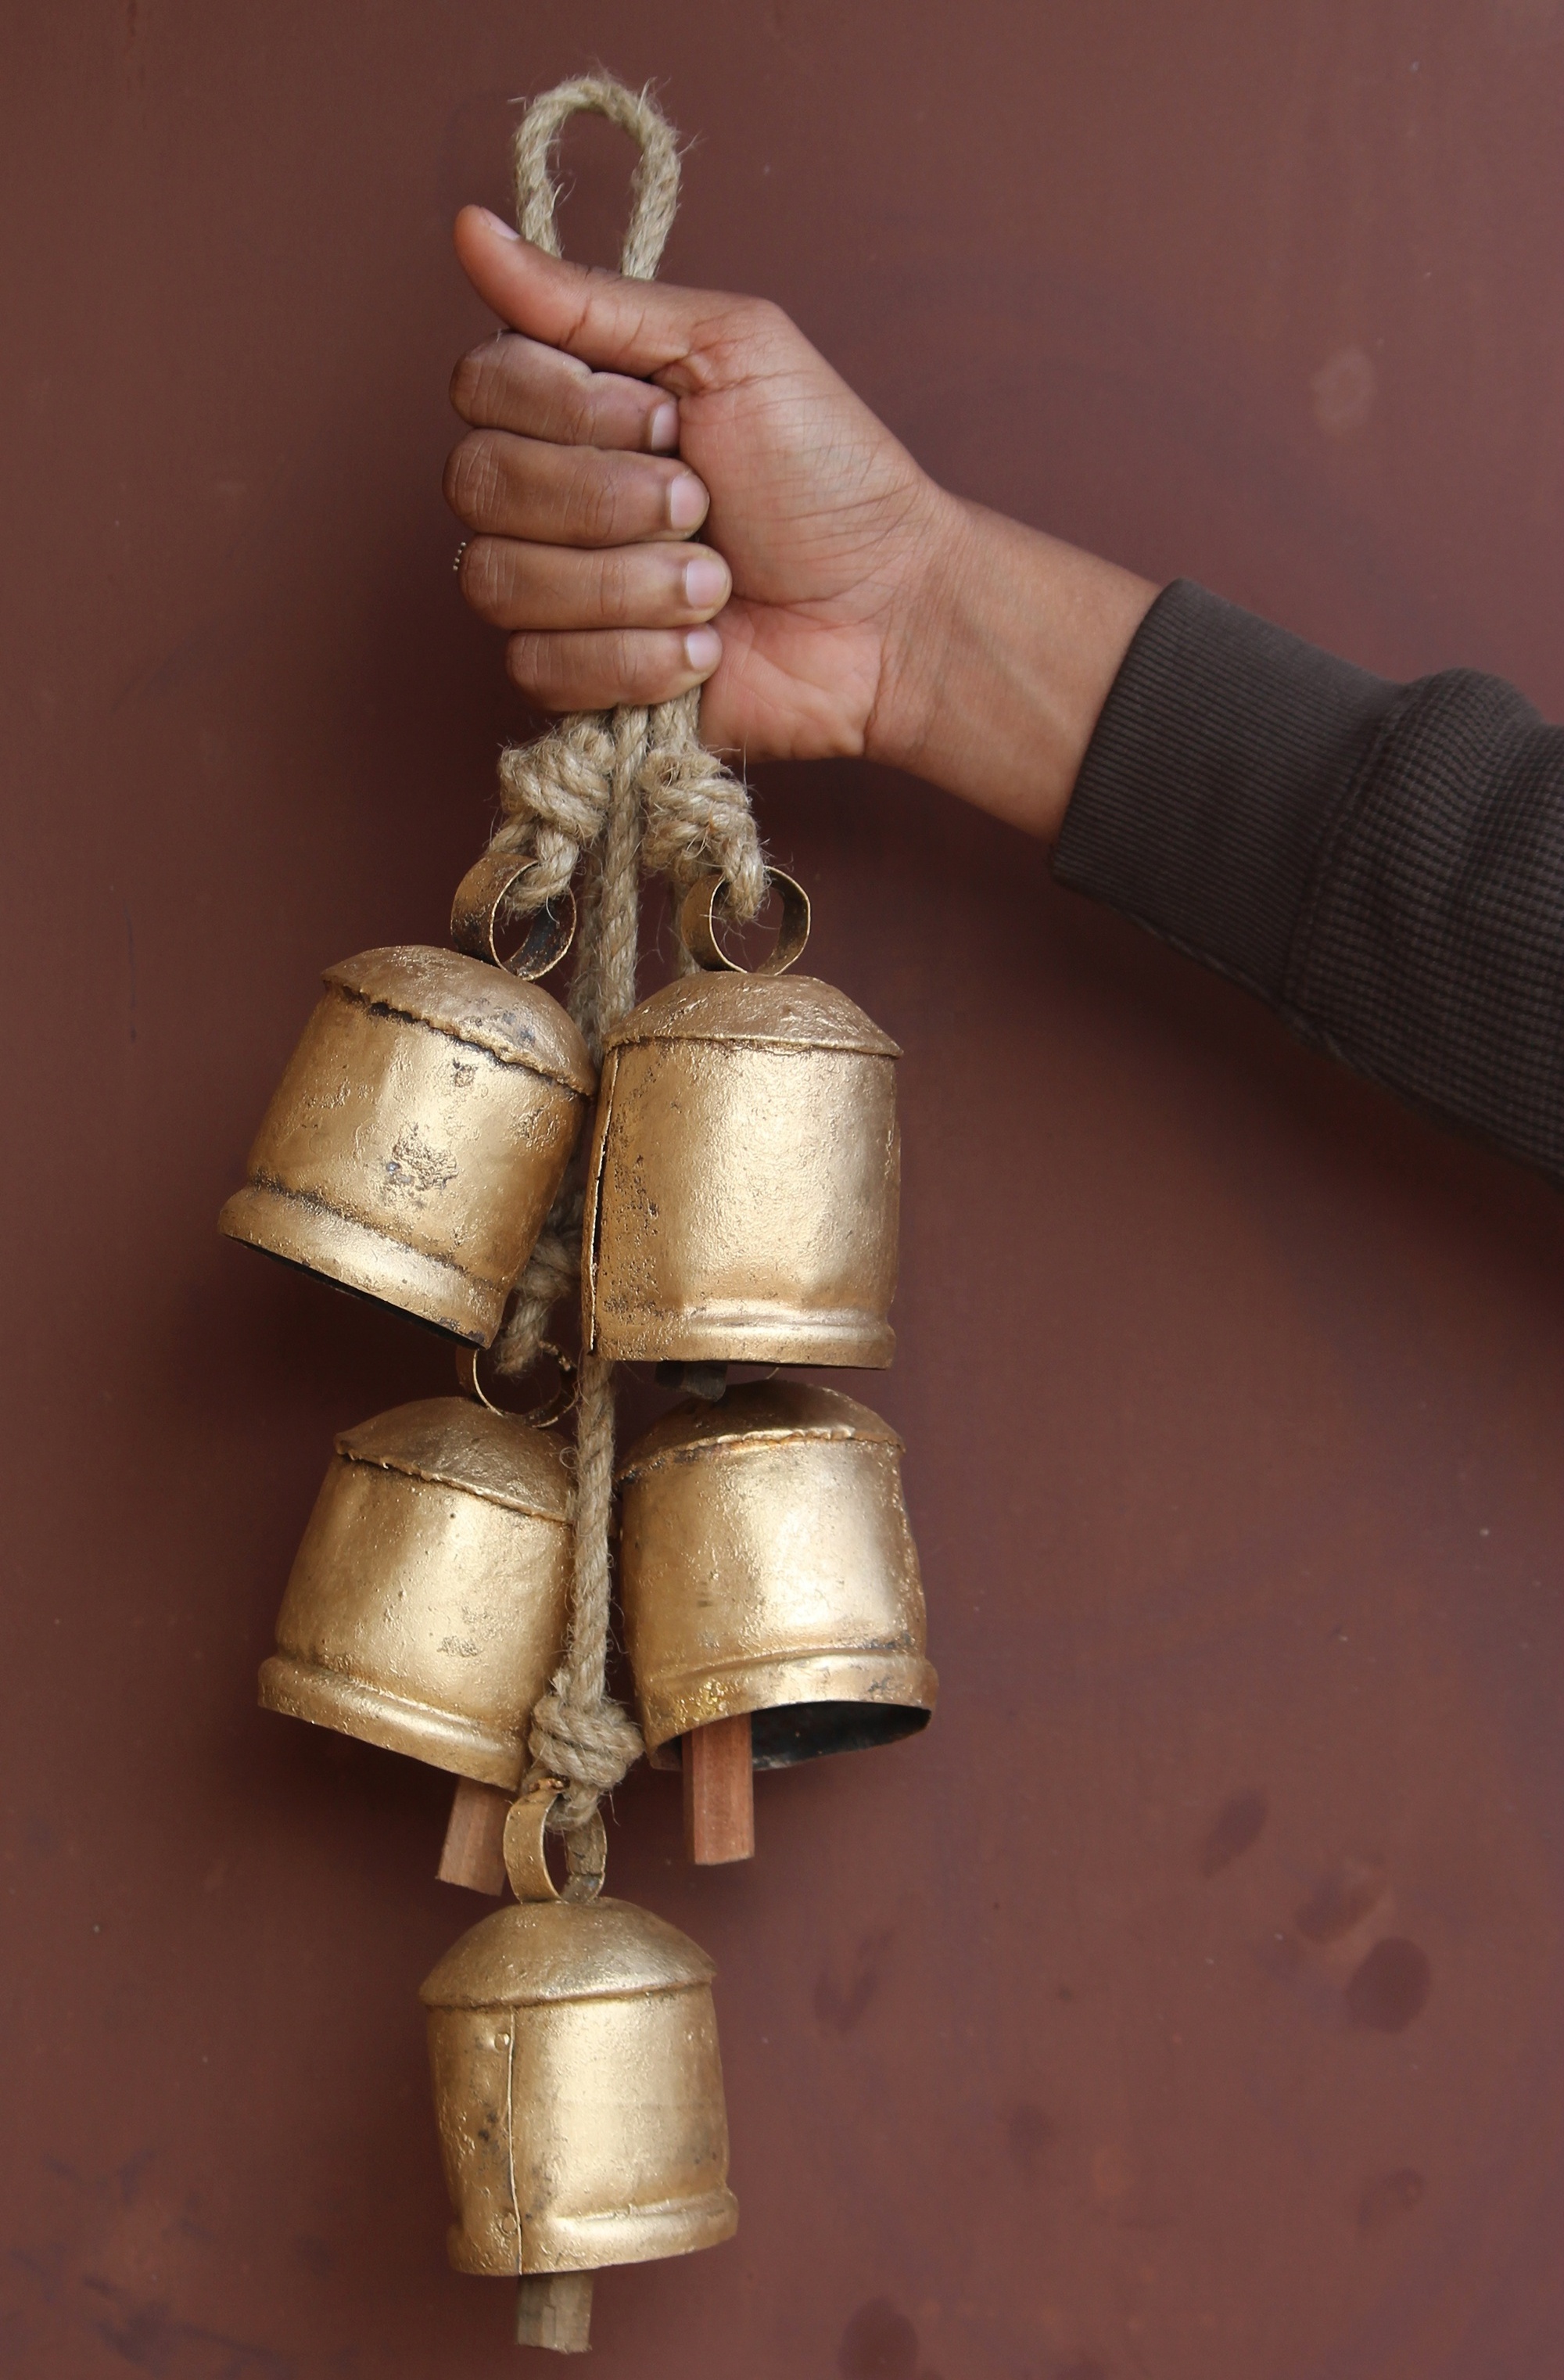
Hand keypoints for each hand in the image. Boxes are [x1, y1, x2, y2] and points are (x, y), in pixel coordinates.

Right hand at [447, 207, 1156, 838]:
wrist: (886, 610)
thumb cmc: (825, 474)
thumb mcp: (726, 347)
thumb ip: (589, 300)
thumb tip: (469, 228)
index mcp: (569, 403)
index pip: (481, 386)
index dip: (571, 408)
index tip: (669, 418)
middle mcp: (541, 494)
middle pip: (477, 484)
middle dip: (608, 498)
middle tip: (703, 503)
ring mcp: (550, 593)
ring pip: (499, 581)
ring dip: (631, 582)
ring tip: (716, 584)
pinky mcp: (575, 682)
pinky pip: (540, 667)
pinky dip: (638, 657)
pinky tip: (704, 649)